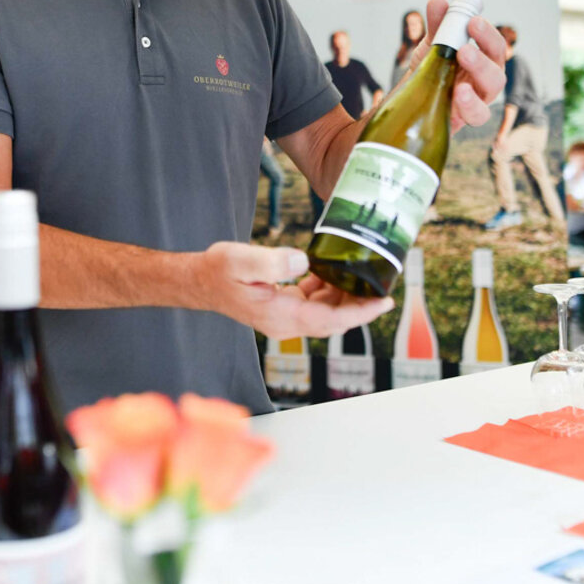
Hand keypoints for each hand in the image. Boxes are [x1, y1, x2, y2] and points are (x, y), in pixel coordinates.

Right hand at [192, 242, 392, 340]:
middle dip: (360, 305)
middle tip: (382, 283)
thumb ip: (273, 262)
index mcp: (280, 316)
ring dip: (345, 297)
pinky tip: (330, 272)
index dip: (361, 312)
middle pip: (334, 320)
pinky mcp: (282, 309)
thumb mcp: (240, 260)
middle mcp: (286, 323)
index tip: (384, 302)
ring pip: (326, 313)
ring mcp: (284, 318)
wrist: (199, 281)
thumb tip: (304, 262)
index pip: (331, 320)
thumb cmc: (216, 271)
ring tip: (361, 275)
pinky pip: (314, 305)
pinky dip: (328, 291)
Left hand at [401, 0, 506, 131]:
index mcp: (483, 58)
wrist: (413, 101)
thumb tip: (438, 1)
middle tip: (467, 40)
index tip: (473, 21)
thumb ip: (438, 25)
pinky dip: (471, 105)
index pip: (494, 45)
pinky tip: (459, 93)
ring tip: (463, 58)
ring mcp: (478, 100)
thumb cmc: (431, 71)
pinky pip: (478, 115)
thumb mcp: (432, 46)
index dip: (487, 33)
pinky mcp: (466, 118)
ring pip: (493, 88)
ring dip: (480, 71)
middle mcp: (485, 79)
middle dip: (485, 50)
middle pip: (498, 65)